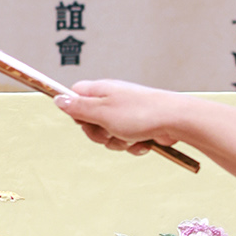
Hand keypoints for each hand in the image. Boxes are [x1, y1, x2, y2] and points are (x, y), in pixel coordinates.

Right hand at [55, 80, 189, 154]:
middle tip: (110, 132)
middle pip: (90, 122)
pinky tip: (144, 143)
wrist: (177, 121)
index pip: (74, 97)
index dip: (76, 113)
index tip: (85, 120)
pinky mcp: (140, 126)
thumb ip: (78, 108)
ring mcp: (127, 114)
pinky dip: (134, 145)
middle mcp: (113, 100)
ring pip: (109, 135)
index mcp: (100, 90)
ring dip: (118, 142)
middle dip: (99, 134)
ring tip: (131, 137)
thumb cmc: (141, 114)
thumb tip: (57, 99)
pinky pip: (127, 141)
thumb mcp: (102, 112)